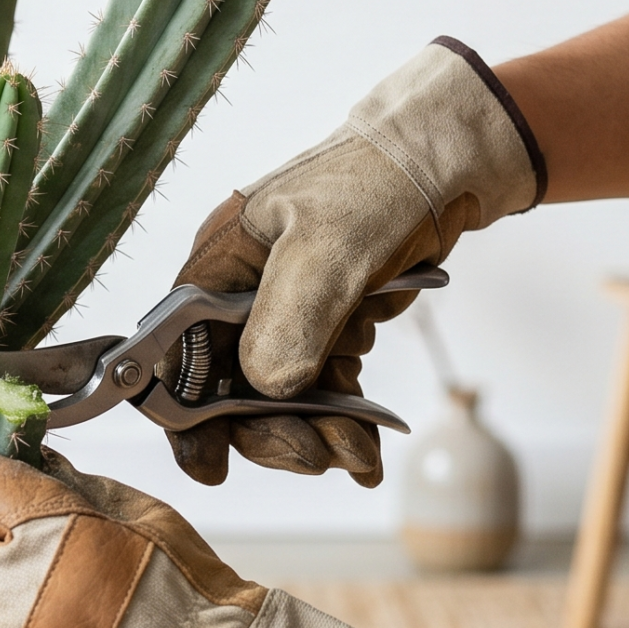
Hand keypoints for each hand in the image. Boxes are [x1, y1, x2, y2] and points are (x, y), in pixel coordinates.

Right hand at [165, 39, 541, 486]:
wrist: (449, 164)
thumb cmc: (378, 181)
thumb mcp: (330, 245)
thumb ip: (292, 316)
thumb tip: (267, 387)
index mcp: (220, 264)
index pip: (179, 351)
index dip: (185, 412)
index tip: (210, 463)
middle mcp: (242, 293)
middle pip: (229, 387)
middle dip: (268, 431)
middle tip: (313, 458)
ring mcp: (286, 312)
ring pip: (279, 397)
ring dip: (314, 435)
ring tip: (356, 456)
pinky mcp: (327, 326)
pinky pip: (322, 389)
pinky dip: (342, 422)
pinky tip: (366, 450)